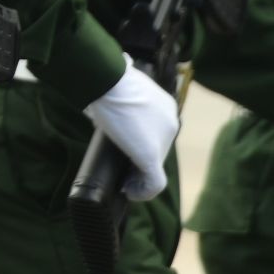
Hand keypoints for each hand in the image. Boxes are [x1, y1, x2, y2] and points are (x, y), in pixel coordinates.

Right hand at [83, 57, 178, 200]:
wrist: (109, 81)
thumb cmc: (109, 81)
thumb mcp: (120, 93)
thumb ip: (121, 105)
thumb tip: (103, 116)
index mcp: (165, 107)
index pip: (155, 133)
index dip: (140, 146)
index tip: (123, 152)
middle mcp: (170, 123)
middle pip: (156, 151)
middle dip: (139, 164)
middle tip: (122, 173)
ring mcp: (163, 139)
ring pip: (156, 168)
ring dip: (140, 180)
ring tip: (125, 184)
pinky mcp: (151, 154)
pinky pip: (154, 183)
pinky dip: (142, 192)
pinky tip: (129, 192)